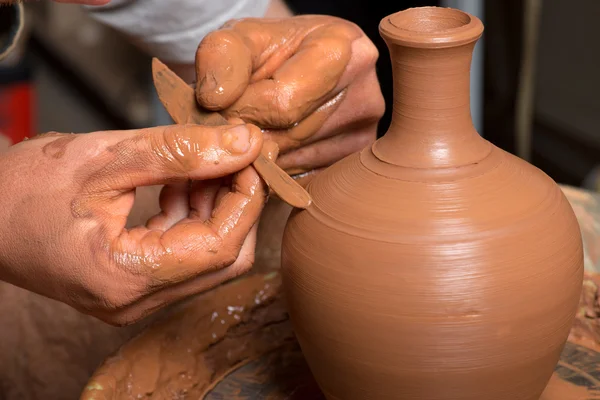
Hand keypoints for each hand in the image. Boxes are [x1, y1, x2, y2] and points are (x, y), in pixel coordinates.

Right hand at [0, 124, 266, 325]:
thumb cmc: (22, 189)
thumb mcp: (104, 158)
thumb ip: (180, 152)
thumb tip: (245, 143)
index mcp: (126, 277)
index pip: (220, 247)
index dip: (246, 198)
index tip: (251, 155)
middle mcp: (136, 301)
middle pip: (224, 258)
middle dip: (238, 202)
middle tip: (235, 155)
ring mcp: (136, 298)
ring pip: (208, 257)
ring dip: (216, 206)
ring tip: (204, 162)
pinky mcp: (133, 285)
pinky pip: (184, 254)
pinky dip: (193, 215)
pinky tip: (180, 182)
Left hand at [195, 15, 383, 179]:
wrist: (296, 65)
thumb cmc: (268, 50)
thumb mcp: (237, 38)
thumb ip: (221, 58)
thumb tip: (216, 99)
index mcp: (343, 50)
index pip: (282, 104)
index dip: (242, 108)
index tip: (224, 102)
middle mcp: (365, 96)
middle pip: (288, 136)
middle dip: (248, 132)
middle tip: (233, 117)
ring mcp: (362, 136)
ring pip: (291, 163)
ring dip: (257, 154)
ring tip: (250, 128)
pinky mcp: (351, 164)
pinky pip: (298, 180)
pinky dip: (274, 170)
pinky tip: (268, 145)